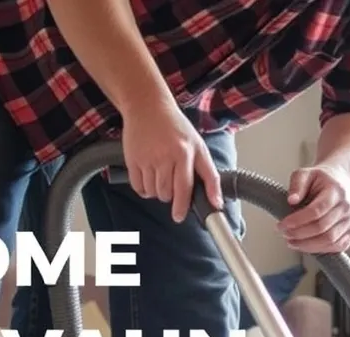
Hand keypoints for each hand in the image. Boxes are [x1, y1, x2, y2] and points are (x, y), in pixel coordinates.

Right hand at [119, 98, 222, 222]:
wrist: (148, 107)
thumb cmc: (176, 128)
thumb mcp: (199, 148)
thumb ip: (210, 176)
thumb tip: (217, 203)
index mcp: (185, 154)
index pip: (184, 188)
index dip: (182, 206)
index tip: (179, 217)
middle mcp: (165, 156)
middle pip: (167, 194)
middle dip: (171, 196)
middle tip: (172, 184)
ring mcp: (147, 158)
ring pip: (153, 192)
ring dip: (158, 192)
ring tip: (161, 177)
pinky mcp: (132, 159)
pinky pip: (138, 187)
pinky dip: (144, 189)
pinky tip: (150, 178)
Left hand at [278, 165, 349, 252]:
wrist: (341, 181)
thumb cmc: (321, 179)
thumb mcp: (305, 173)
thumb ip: (297, 184)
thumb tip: (291, 201)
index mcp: (335, 192)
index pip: (316, 211)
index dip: (297, 221)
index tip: (281, 225)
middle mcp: (346, 208)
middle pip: (322, 228)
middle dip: (299, 234)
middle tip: (284, 234)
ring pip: (329, 240)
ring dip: (308, 245)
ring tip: (291, 242)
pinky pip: (337, 247)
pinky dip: (320, 250)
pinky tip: (306, 245)